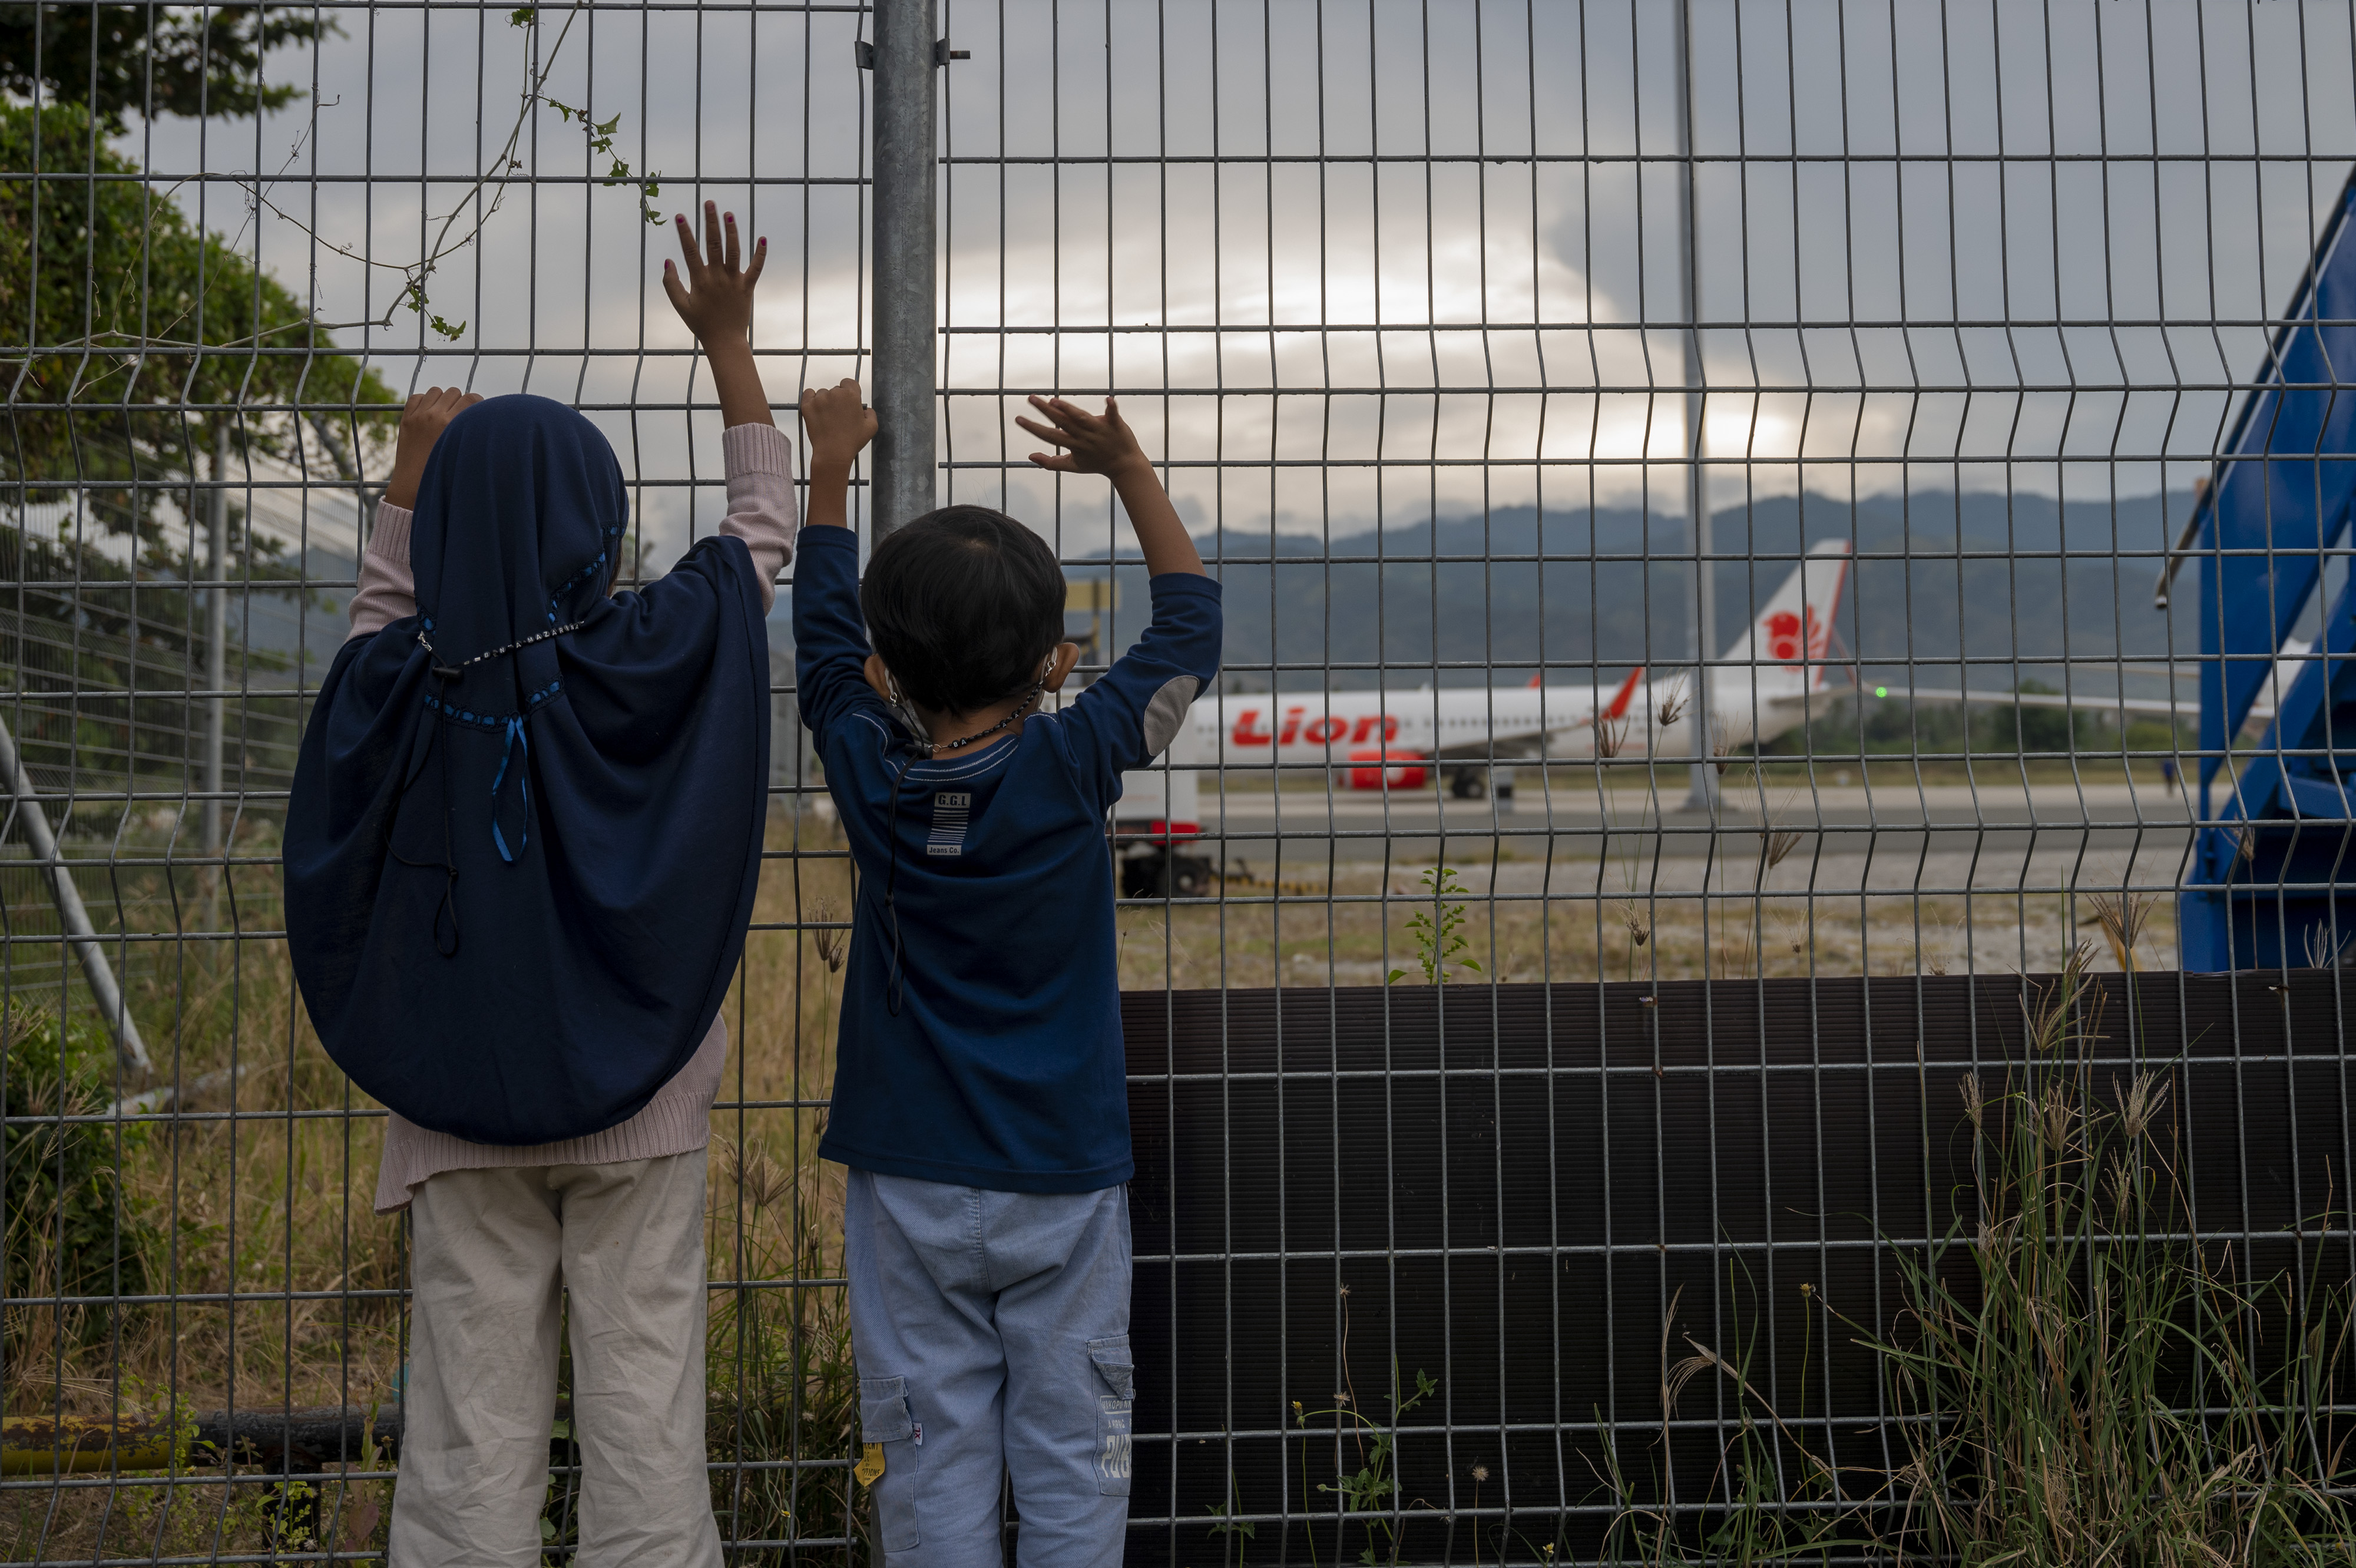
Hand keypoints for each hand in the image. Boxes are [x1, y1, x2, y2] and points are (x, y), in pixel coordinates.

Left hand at [384, 386, 482, 509]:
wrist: (413, 486)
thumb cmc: (444, 474)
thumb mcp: (464, 452)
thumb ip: (471, 433)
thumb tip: (482, 419)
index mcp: (452, 424)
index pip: (471, 398)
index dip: (478, 403)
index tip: (478, 411)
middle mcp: (434, 415)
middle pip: (454, 392)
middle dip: (460, 401)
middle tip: (460, 415)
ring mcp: (418, 416)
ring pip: (436, 391)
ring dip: (442, 399)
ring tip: (444, 412)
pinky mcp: (406, 419)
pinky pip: (417, 397)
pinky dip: (424, 401)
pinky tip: (428, 412)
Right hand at [661, 199, 765, 344]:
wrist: (725, 341)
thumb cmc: (701, 324)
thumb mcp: (680, 305)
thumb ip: (671, 283)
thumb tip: (668, 260)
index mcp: (700, 281)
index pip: (691, 252)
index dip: (685, 233)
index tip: (680, 216)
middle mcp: (718, 278)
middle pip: (714, 245)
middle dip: (711, 222)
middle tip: (710, 203)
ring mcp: (734, 282)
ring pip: (734, 252)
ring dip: (732, 231)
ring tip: (729, 213)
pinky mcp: (748, 287)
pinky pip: (756, 268)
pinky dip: (760, 254)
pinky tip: (763, 238)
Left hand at [799, 379, 876, 470]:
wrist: (832, 453)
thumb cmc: (851, 442)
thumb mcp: (872, 427)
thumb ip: (870, 413)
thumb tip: (865, 409)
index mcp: (851, 395)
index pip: (849, 383)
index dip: (850, 392)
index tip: (849, 402)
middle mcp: (835, 393)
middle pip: (836, 390)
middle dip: (838, 400)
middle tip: (839, 416)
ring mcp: (820, 399)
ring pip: (823, 393)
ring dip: (826, 402)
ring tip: (829, 418)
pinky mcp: (807, 405)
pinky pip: (808, 394)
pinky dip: (812, 400)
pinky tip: (817, 410)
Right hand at [1016, 395, 1149, 479]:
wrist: (1124, 465)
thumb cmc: (1097, 464)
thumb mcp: (1072, 466)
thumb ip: (1050, 462)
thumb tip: (1030, 456)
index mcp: (1073, 445)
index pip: (1049, 435)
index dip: (1033, 428)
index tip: (1018, 418)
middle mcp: (1084, 436)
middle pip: (1062, 422)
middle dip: (1045, 410)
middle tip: (1030, 398)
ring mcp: (1099, 430)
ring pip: (1081, 418)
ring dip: (1068, 409)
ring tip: (1053, 400)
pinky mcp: (1115, 424)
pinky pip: (1113, 415)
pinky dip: (1111, 408)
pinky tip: (1108, 399)